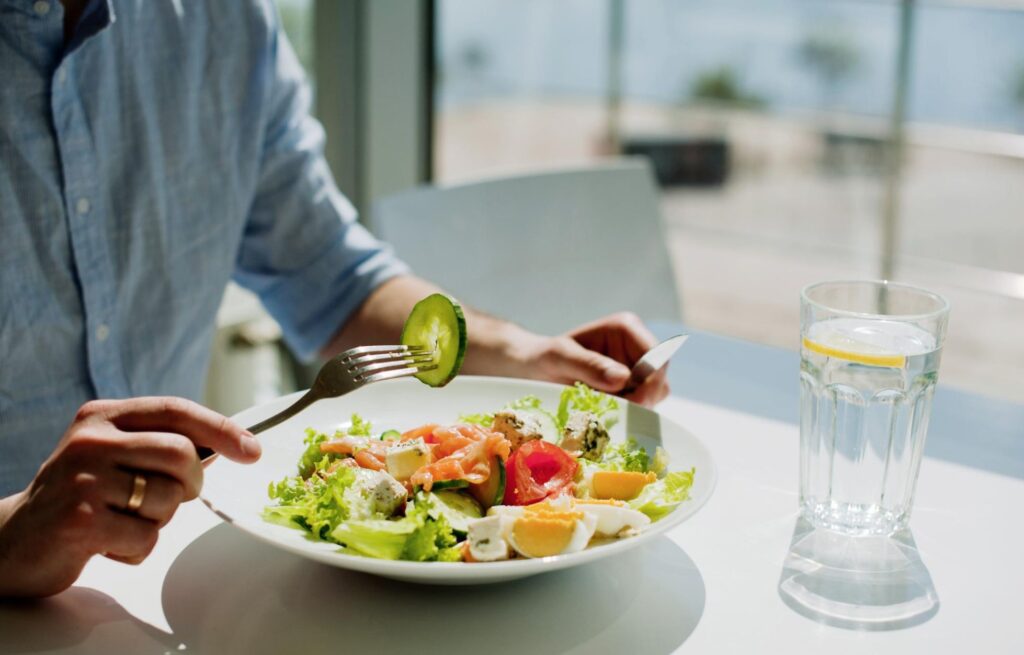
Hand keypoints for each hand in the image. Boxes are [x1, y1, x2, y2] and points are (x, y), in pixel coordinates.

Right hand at [0, 397, 259, 597]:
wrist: (13, 540)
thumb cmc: (80, 495)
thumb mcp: (112, 454)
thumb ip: (158, 442)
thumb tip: (230, 444)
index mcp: (101, 417)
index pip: (176, 410)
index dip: (221, 429)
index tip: (253, 450)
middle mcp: (90, 441)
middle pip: (182, 454)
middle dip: (191, 483)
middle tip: (173, 497)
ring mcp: (83, 480)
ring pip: (168, 500)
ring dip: (158, 521)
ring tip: (123, 520)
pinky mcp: (80, 522)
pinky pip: (146, 538)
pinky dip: (137, 548)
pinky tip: (108, 542)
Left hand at [497, 312, 669, 406]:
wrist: (532, 370)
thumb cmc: (543, 357)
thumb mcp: (560, 358)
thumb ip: (589, 365)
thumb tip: (623, 379)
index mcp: (626, 328)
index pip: (657, 356)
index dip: (650, 381)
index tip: (632, 402)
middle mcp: (636, 345)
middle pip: (660, 377)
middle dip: (642, 397)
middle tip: (615, 410)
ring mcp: (635, 368)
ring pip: (655, 393)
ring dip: (634, 405)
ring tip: (602, 406)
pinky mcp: (630, 387)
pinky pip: (642, 403)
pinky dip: (627, 411)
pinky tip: (603, 409)